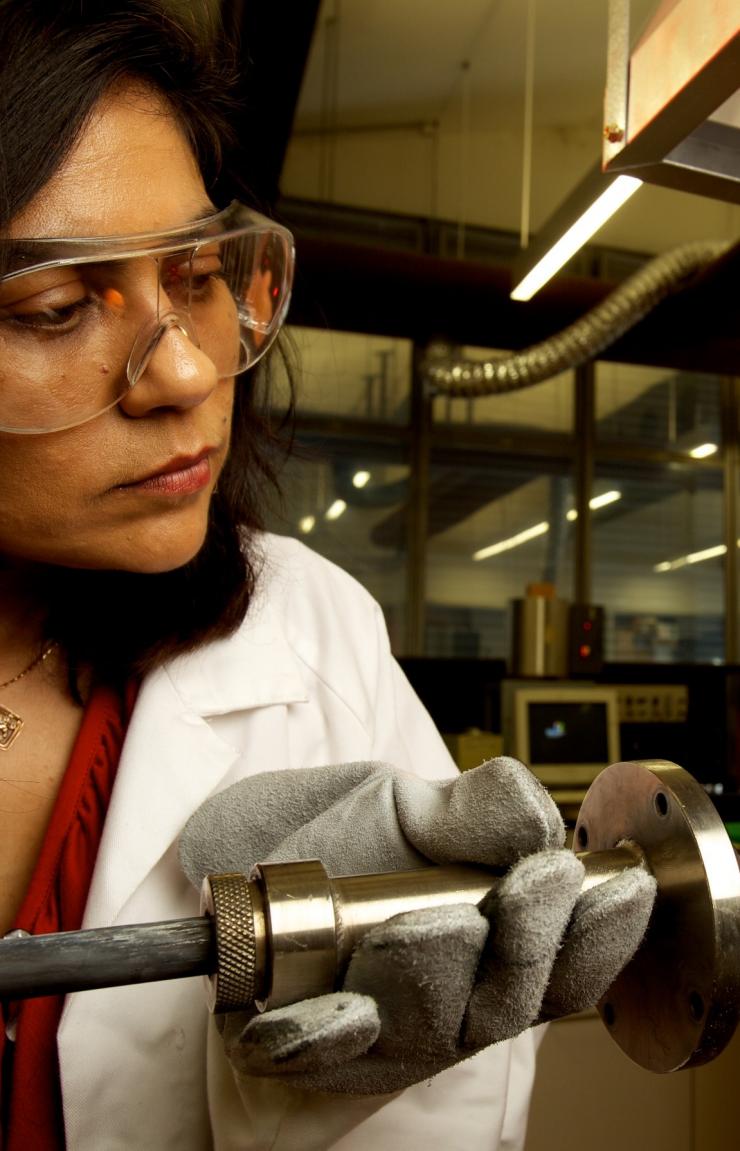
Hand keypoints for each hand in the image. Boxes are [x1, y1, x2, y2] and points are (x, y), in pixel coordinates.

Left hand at [179, 759, 654, 1093]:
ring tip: (441, 922)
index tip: (619, 885)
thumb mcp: (417, 805)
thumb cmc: (349, 834)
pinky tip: (344, 1011)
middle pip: (502, 1008)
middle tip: (535, 882)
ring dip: (438, 976)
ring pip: (424, 1029)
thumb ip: (478, 810)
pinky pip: (313, 1052)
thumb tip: (544, 824)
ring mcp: (373, 1033)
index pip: (565, 971)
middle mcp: (443, 1009)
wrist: (250, 840)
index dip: (599, 937)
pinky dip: (327, 1037)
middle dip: (526, 945)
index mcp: (490, 959)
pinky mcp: (292, 1041)